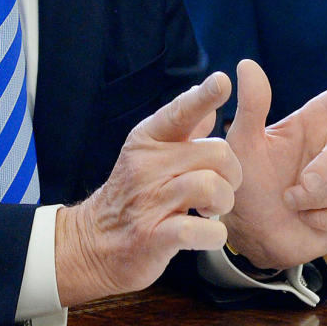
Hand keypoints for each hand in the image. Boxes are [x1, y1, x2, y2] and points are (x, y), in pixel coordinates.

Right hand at [55, 72, 243, 305]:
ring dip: (223, 203)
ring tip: (210, 211)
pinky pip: (201, 230)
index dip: (203, 96)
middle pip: (216, 152)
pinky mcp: (154, 238)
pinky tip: (206, 234)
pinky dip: (214, 234)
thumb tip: (206, 100)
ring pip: (212, 187)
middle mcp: (146, 166)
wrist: (94, 244)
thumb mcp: (149, 156)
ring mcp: (149, 202)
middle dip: (232, 173)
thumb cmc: (131, 197)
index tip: (222, 81)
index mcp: (147, 141)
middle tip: (220, 188)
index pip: (179, 112)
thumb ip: (181, 131)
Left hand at [222, 54, 326, 269]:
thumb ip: (251, 106)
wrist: (251, 230)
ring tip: (291, 202)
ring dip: (315, 199)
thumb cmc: (246, 181)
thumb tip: (247, 64)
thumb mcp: (242, 143)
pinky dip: (324, 220)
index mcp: (314, 122)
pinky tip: (307, 219)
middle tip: (300, 187)